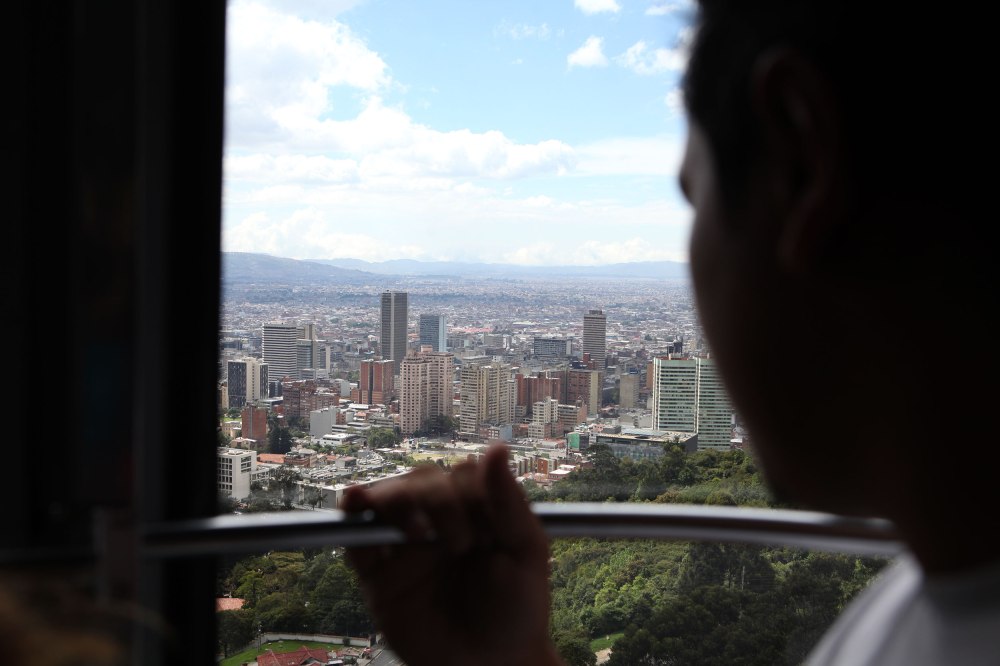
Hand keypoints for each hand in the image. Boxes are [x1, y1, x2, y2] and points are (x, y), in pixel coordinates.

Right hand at [341, 443, 562, 665]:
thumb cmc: (517, 611)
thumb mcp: (526, 552)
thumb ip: (508, 501)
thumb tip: (496, 449)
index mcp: (475, 512)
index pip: (460, 475)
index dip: (469, 491)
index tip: (486, 530)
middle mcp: (438, 523)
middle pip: (420, 481)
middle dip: (437, 499)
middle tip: (460, 542)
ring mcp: (407, 548)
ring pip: (386, 500)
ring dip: (394, 500)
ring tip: (416, 531)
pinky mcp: (379, 576)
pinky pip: (355, 541)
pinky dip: (350, 519)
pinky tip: (354, 505)